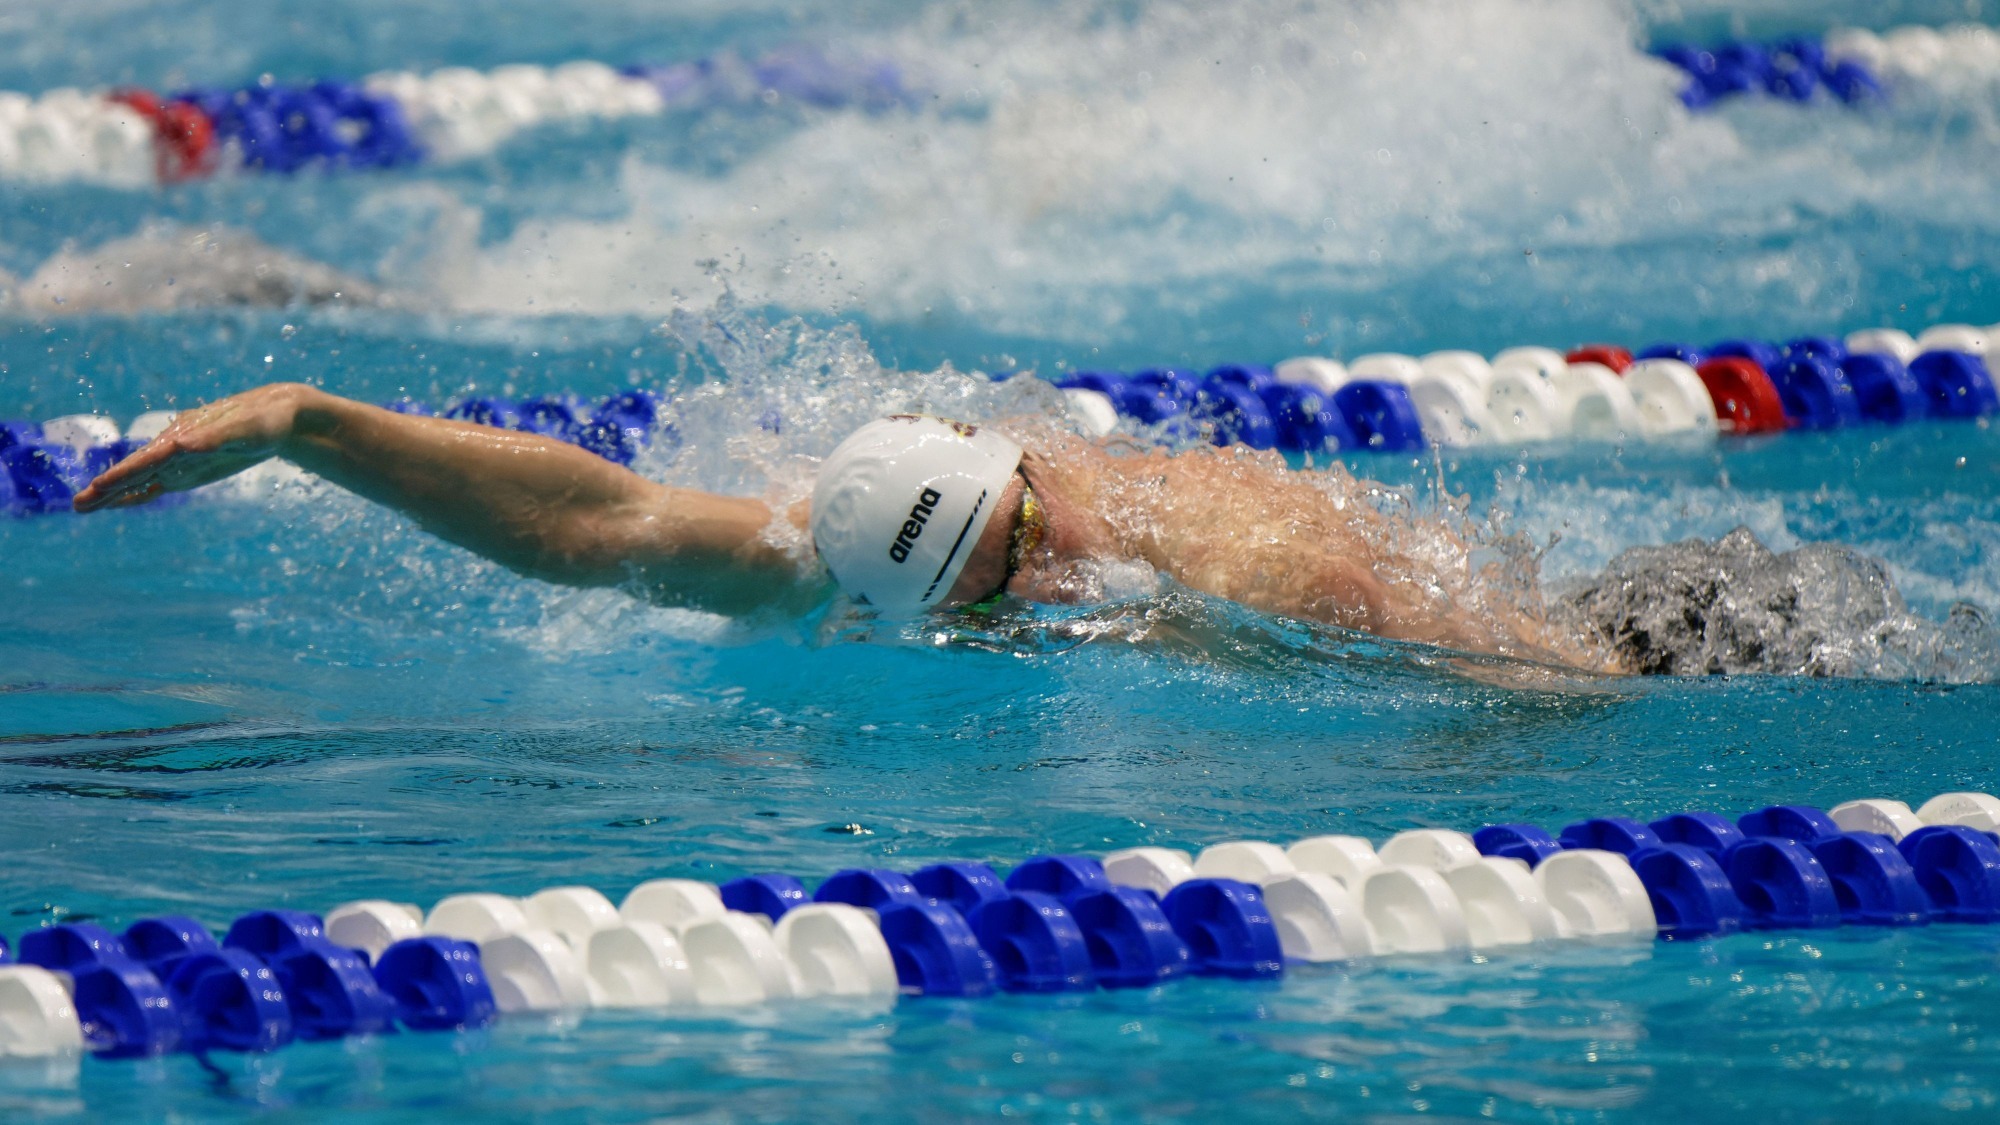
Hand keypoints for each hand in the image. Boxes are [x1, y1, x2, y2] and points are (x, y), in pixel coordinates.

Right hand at [73, 382, 314, 511]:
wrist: (276, 415)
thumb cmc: (262, 421)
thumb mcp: (244, 429)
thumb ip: (214, 438)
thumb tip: (182, 443)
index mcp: (183, 435)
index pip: (148, 458)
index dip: (124, 474)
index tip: (99, 485)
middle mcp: (175, 447)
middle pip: (136, 471)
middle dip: (108, 488)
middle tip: (78, 505)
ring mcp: (180, 459)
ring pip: (141, 479)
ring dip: (114, 493)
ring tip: (84, 507)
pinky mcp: (191, 468)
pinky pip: (159, 483)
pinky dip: (139, 493)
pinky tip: (120, 503)